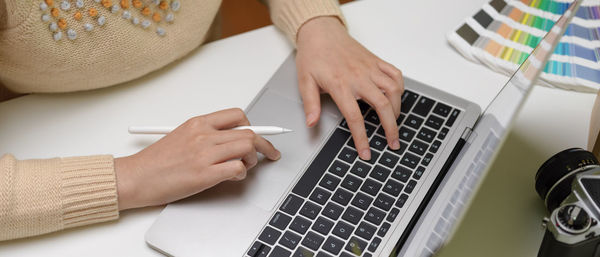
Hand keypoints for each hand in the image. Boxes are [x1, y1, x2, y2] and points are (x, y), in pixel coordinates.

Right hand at [114, 108, 280, 210]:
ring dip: (254, 159)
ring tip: (244, 167)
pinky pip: (237, 168)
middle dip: (264, 145)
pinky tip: (232, 177)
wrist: (135, 177)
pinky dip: (241, 173)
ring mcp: (204, 154)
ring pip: (247, 147)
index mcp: (198, 123)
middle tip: (269, 154)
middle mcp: (203, 135)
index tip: (264, 135)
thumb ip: (206, 135)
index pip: (237, 115)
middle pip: (249, 132)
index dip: (255, 126)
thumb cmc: (156, 162)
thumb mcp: (181, 137)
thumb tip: (234, 140)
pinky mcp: (204, 174)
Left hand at [295, 16, 403, 159]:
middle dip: (391, 127)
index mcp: (340, 85)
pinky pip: (395, 74)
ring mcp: (370, 68)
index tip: (366, 152)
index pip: (355, 117)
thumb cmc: (313, 55)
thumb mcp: (305, 81)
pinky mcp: (376, 61)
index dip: (362, 138)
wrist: (321, 31)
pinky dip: (400, 87)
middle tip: (393, 143)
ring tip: (395, 122)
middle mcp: (359, 77)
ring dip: (397, 109)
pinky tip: (396, 97)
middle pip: (382, 105)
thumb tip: (311, 123)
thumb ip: (310, 104)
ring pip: (393, 90)